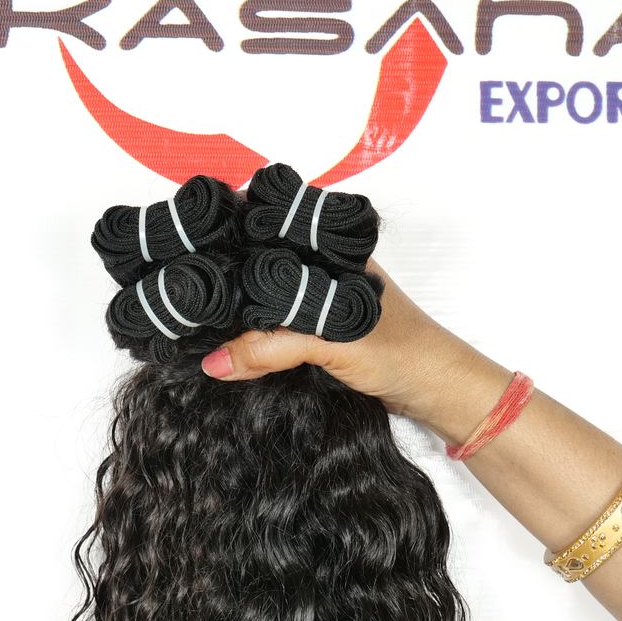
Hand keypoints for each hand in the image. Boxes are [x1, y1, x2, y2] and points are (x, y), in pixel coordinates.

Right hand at [200, 257, 480, 433]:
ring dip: (237, 311)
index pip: (269, 228)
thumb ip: (273, 347)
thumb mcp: (334, 343)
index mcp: (330, 249)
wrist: (438, 392)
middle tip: (183, 287)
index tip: (187, 247)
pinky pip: (275, 328)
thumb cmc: (404, 352)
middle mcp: (321, 267)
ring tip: (195, 315)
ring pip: (265, 299)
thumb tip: (213, 362)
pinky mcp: (318, 332)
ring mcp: (319, 300)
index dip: (229, 234)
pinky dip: (253, 337)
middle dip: (225, 277)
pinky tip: (228, 344)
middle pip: (260, 264)